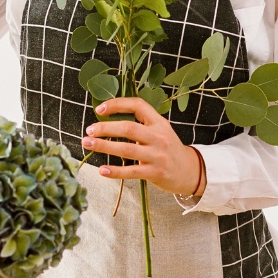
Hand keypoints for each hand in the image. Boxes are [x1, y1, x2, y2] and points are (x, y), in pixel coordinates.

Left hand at [83, 97, 203, 196]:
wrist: (189, 171)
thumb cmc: (168, 149)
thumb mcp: (160, 131)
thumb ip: (141, 124)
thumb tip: (109, 118)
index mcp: (159, 122)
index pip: (138, 105)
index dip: (117, 104)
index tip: (99, 109)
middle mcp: (159, 136)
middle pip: (129, 127)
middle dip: (105, 127)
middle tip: (89, 130)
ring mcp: (157, 155)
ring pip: (127, 149)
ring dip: (104, 146)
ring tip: (87, 144)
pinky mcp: (155, 172)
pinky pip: (131, 171)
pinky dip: (115, 171)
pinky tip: (102, 170)